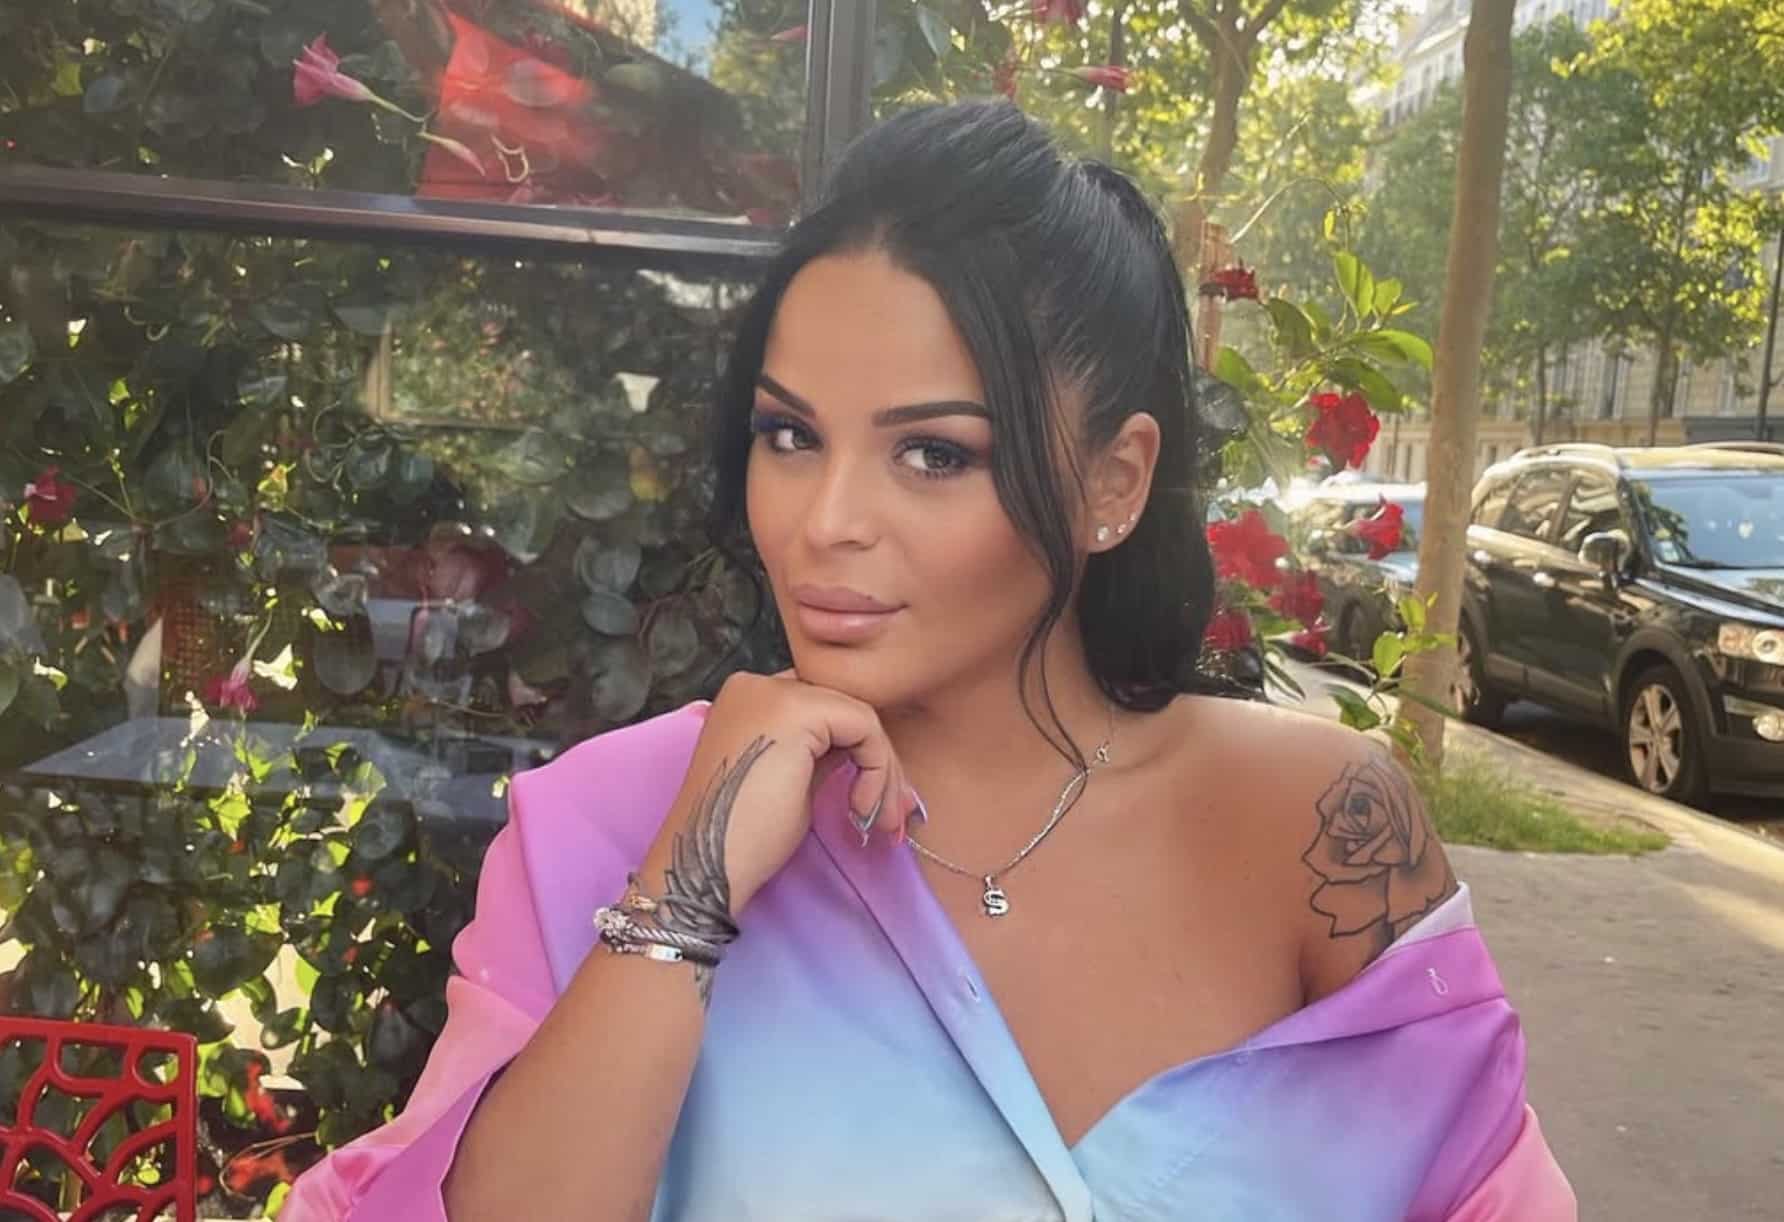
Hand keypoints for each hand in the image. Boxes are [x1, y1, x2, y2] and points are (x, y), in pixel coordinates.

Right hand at [642, 670, 918, 918]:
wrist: (707, 866)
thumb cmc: (741, 838)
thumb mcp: (788, 778)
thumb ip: (818, 751)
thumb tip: (866, 749)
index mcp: (745, 698)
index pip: (822, 707)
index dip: (856, 750)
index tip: (875, 800)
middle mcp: (755, 684)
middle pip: (843, 707)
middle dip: (879, 762)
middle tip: (895, 814)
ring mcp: (773, 691)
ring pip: (860, 716)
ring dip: (884, 771)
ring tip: (884, 820)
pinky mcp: (797, 710)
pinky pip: (864, 726)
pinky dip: (877, 769)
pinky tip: (860, 808)